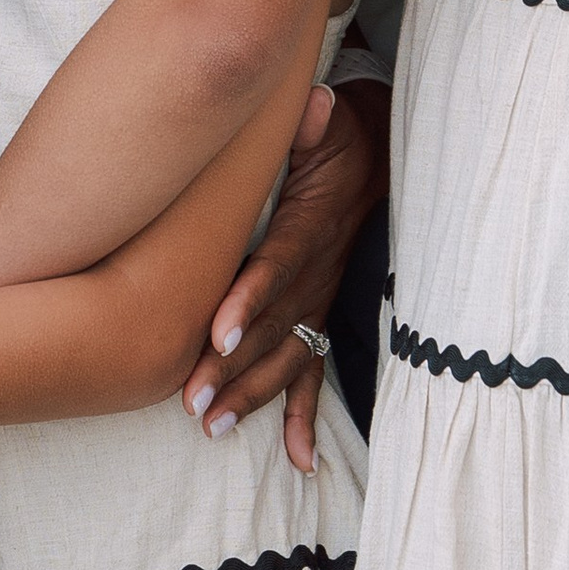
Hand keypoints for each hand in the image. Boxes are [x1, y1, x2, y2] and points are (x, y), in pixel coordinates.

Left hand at [180, 78, 385, 474]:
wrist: (373, 160)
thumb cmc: (337, 139)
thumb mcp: (331, 124)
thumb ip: (317, 122)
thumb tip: (317, 106)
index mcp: (312, 226)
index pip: (279, 268)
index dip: (251, 300)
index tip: (218, 333)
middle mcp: (318, 273)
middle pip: (275, 328)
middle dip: (235, 369)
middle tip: (194, 403)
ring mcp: (320, 299)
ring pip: (287, 358)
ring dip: (252, 398)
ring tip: (212, 428)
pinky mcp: (320, 313)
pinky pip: (314, 371)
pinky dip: (304, 418)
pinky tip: (299, 463)